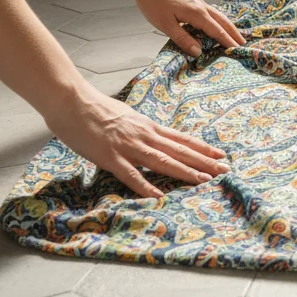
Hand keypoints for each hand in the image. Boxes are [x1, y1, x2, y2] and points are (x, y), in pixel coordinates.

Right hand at [46, 84, 228, 197]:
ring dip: (184, 172)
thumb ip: (140, 129)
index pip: (182, 139)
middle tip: (224, 170)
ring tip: (204, 181)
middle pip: (179, 150)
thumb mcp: (126, 117)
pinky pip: (130, 174)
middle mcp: (144, 135)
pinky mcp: (109, 156)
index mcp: (148, 126)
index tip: (221, 155)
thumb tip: (152, 136)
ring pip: (162, 161)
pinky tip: (158, 196)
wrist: (72, 100)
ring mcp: (127, 146)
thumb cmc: (95, 109)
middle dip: (203, 162)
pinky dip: (145, 186)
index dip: (203, 148)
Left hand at [130, 0, 246, 55]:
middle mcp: (201, 6)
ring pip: (218, 15)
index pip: (216, 30)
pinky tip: (216, 23)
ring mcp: (197, 1)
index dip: (227, 41)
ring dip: (228, 26)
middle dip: (233, 33)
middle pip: (222, 21)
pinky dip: (219, 20)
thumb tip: (198, 52)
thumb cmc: (153, 1)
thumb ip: (183, 38)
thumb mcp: (165, 24)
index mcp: (196, 13)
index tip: (237, 50)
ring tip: (234, 35)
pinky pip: (211, 12)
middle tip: (243, 44)